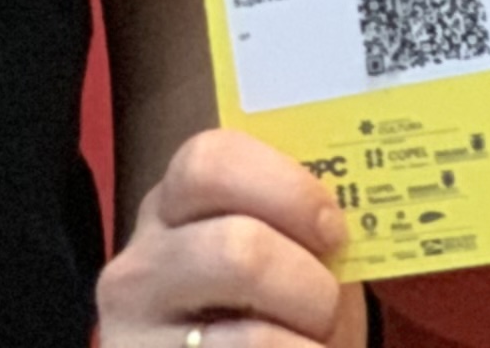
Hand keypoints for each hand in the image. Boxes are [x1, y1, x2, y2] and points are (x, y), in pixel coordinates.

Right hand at [94, 126, 359, 347]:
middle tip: (327, 304)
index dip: (287, 189)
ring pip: (249, 332)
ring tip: (312, 343)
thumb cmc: (279, 317)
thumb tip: (356, 206)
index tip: (334, 231)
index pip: (213, 160)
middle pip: (236, 248)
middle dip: (306, 280)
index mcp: (174, 209)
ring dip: (306, 336)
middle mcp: (140, 266)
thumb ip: (302, 225)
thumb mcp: (286, 259)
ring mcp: (133, 333)